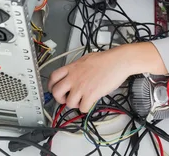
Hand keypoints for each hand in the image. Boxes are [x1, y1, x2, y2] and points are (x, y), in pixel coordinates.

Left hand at [47, 43, 167, 112]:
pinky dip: (85, 108)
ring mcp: (81, 87)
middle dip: (59, 99)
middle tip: (66, 99)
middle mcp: (74, 78)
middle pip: (56, 92)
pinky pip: (82, 108)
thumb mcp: (85, 59)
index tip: (54, 89)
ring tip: (82, 100)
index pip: (53, 77)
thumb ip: (76, 67)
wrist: (118, 62)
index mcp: (72, 68)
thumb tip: (74, 72)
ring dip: (75, 104)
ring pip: (69, 103)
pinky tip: (90, 102)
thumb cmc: (105, 59)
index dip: (51, 86)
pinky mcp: (91, 94)